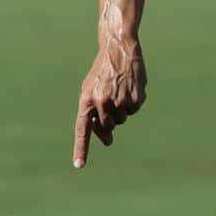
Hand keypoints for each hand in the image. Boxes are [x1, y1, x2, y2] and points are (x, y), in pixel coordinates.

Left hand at [73, 31, 145, 167]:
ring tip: (118, 90)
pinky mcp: (136, 99)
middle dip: (108, 121)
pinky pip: (134, 111)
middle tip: (110, 103)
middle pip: (107, 127)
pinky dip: (133, 104)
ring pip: (122, 120)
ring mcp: (120, 101)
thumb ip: (93, 115)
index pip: (82, 129)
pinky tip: (130, 89)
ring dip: (121, 111)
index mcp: (86, 100)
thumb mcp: (90, 91)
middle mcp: (101, 102)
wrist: (118, 50)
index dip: (81, 148)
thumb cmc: (101, 73)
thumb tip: (107, 140)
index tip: (78, 165)